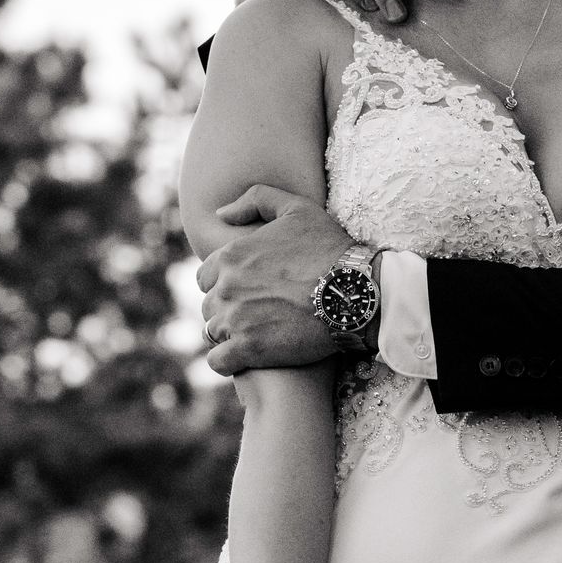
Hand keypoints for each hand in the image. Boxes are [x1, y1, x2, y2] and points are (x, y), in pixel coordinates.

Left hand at [199, 187, 362, 375]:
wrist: (355, 293)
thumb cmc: (331, 249)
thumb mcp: (297, 209)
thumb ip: (255, 200)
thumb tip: (221, 214)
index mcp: (231, 256)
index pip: (206, 277)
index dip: (225, 285)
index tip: (246, 293)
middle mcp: (227, 287)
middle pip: (209, 305)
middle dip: (227, 311)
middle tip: (254, 316)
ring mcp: (235, 320)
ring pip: (212, 333)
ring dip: (228, 336)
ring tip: (254, 337)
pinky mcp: (249, 349)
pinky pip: (219, 362)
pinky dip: (226, 362)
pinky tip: (243, 360)